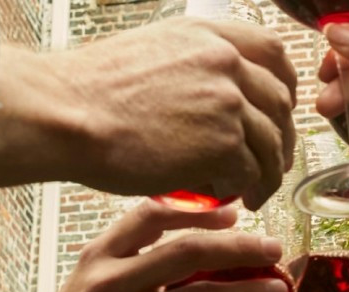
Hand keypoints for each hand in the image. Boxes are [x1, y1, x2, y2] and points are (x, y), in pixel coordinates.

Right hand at [0, 28, 296, 209]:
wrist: (64, 114)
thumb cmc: (87, 93)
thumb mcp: (147, 53)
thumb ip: (186, 66)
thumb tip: (202, 98)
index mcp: (206, 34)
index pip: (273, 51)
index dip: (283, 85)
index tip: (277, 110)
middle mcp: (223, 59)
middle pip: (279, 100)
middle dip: (280, 135)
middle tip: (271, 161)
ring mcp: (227, 100)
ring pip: (271, 141)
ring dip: (270, 170)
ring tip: (256, 192)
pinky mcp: (223, 143)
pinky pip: (254, 171)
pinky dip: (251, 189)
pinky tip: (237, 200)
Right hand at [15, 202, 290, 291]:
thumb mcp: (90, 285)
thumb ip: (133, 265)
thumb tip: (196, 251)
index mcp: (100, 256)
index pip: (152, 215)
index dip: (199, 211)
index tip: (234, 214)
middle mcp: (112, 282)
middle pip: (187, 251)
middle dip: (239, 248)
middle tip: (273, 250)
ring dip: (247, 291)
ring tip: (278, 290)